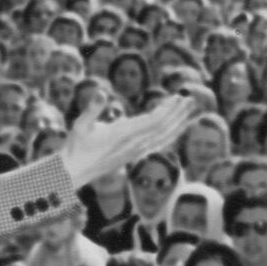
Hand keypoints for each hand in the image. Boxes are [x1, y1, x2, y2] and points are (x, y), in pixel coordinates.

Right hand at [59, 96, 196, 188]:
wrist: (75, 172)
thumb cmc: (75, 147)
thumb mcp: (80, 125)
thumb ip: (93, 109)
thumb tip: (102, 93)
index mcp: (123, 135)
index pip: (153, 122)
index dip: (168, 110)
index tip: (179, 98)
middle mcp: (133, 145)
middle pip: (163, 129)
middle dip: (178, 113)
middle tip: (191, 99)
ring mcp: (135, 152)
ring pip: (163, 137)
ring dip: (177, 123)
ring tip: (189, 110)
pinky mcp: (134, 155)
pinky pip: (157, 145)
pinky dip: (170, 135)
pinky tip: (176, 129)